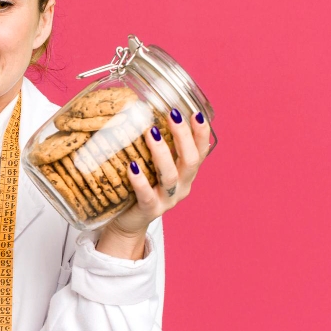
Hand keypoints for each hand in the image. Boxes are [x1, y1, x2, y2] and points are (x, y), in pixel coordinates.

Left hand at [107, 108, 212, 238]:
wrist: (129, 221)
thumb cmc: (141, 185)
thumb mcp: (153, 164)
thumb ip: (155, 144)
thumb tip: (141, 109)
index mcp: (186, 173)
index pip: (201, 150)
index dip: (201, 133)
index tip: (195, 113)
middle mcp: (182, 186)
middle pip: (191, 161)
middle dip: (184, 136)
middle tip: (173, 115)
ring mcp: (168, 200)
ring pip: (170, 176)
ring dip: (162, 152)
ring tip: (152, 133)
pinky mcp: (150, 210)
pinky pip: (147, 195)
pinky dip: (140, 180)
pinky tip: (133, 166)